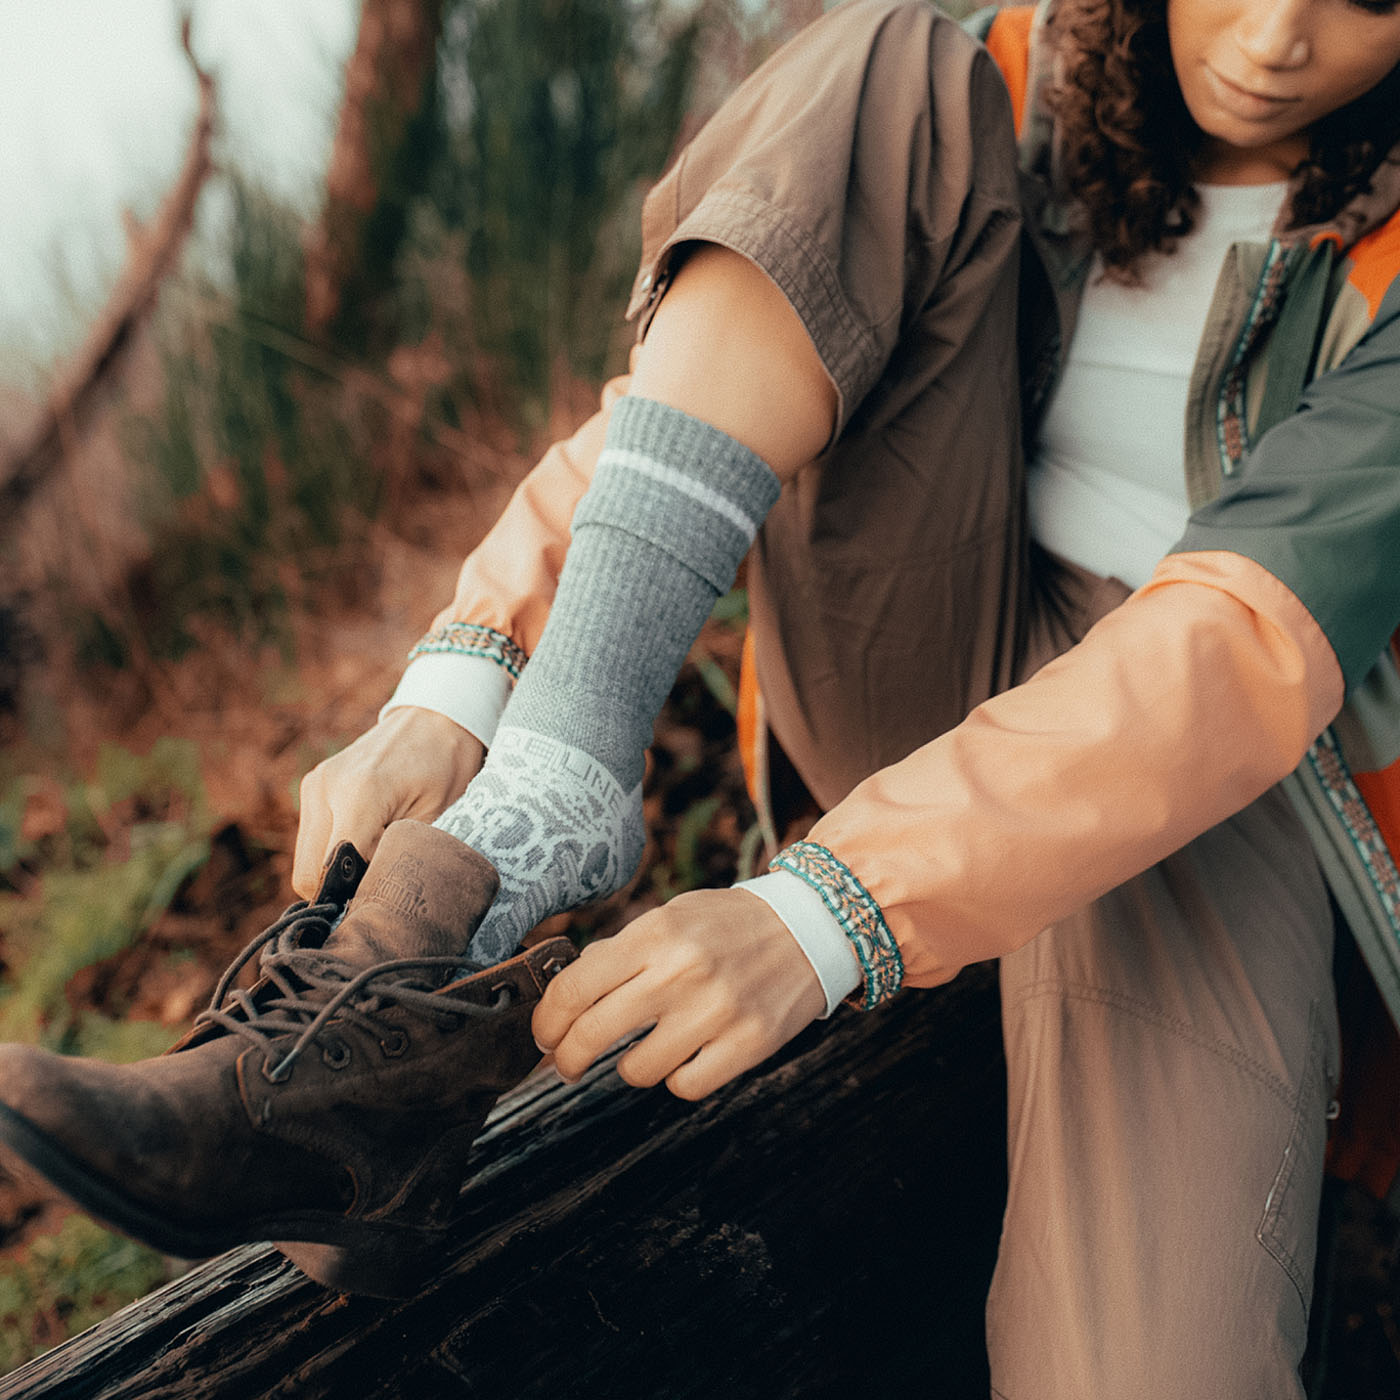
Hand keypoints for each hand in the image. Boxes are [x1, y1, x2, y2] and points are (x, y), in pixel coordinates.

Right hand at [292, 706, 485, 896]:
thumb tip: (374, 900)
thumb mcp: (435, 816)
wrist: (435, 719)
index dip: (349, 899)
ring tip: (378, 857)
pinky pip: (313, 838)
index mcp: (358, 794)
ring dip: (336, 870)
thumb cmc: (446, 766)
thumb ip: (399, 857)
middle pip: (308, 873)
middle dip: (339, 890)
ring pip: (306, 858)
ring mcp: (314, 784)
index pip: (329, 873)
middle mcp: (325, 788)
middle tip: (380, 887)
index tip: (377, 906)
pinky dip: (334, 851)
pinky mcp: (313, 785)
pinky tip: (368, 841)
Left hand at [532, 888, 825, 1099]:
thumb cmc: (728, 925)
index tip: (545, 1035)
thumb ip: (619, 953)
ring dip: (630, 1066)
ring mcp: (716, 1011)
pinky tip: (686, 1055)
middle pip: (591, 1035)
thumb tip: (563, 999)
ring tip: (645, 1048)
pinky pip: (684, 1087)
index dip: (547, 1020)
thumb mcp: (670, 918)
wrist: (809, 927)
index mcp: (655, 933)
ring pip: (636, 1071)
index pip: (573, 987)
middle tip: (567, 1063)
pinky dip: (677, 1077)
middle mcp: (681, 972)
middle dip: (568, 1059)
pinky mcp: (748, 1044)